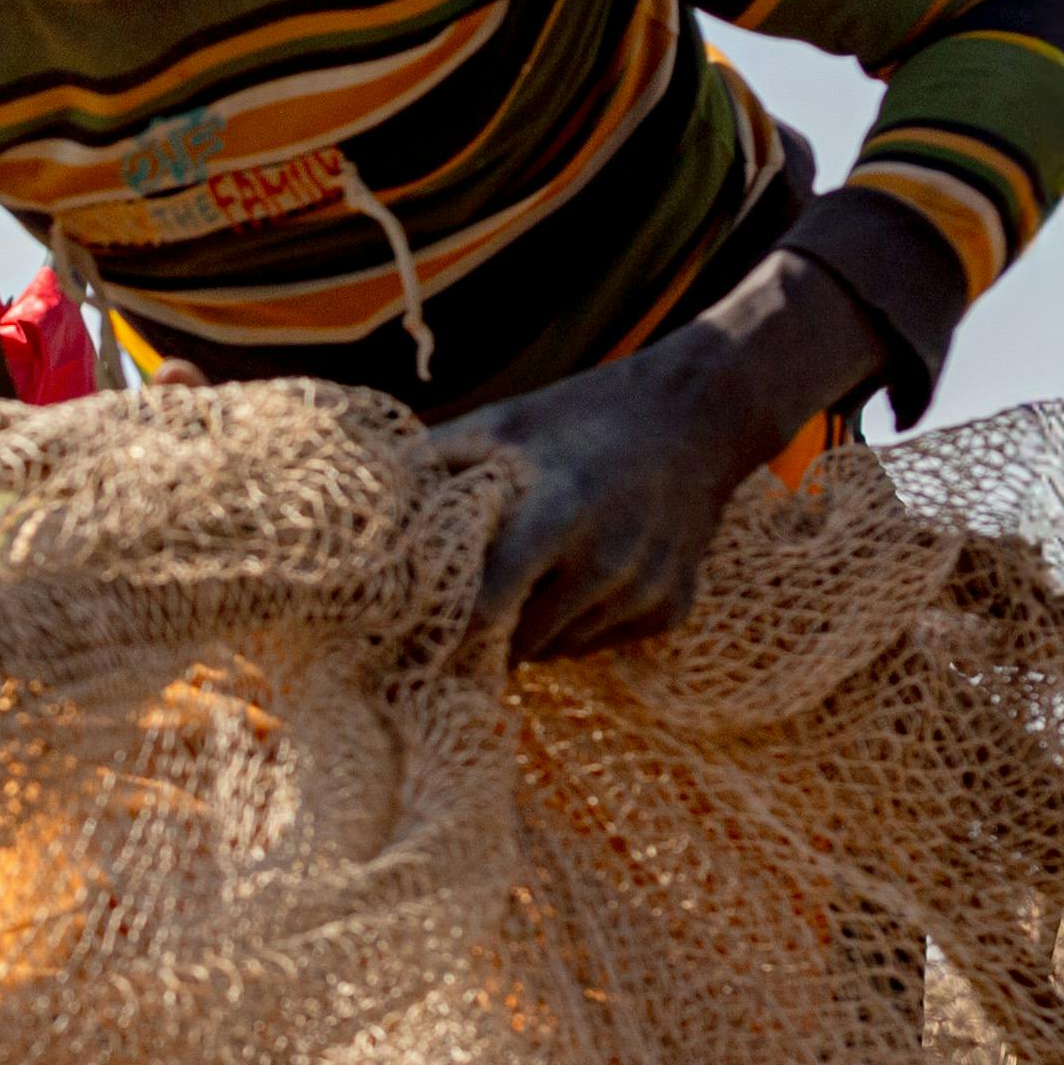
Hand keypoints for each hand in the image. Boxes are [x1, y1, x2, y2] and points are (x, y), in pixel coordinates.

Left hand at [423, 248, 876, 658]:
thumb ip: (437, 457)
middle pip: (519, 643)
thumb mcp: (508, 423)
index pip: (488, 606)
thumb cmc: (587, 414)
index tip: (414, 644)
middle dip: (484, 641)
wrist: (701, 415)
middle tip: (455, 630)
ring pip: (559, 650)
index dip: (447, 632)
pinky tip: (574, 585)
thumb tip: (363, 491)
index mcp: (558, 511)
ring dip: (530, 636)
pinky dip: (578, 629)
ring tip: (520, 594)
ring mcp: (645, 589)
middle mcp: (607, 560)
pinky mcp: (672, 607)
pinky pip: (602, 644)